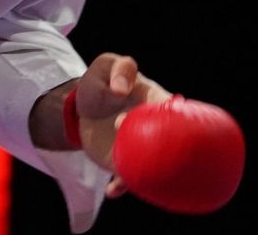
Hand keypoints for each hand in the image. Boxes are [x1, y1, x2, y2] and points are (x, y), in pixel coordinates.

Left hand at [73, 53, 173, 196]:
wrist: (80, 110)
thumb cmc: (100, 84)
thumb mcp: (106, 66)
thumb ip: (120, 68)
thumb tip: (121, 89)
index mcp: (157, 104)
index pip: (176, 114)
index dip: (176, 120)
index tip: (163, 124)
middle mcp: (153, 129)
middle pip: (168, 142)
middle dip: (155, 145)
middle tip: (121, 127)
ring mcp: (140, 148)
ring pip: (153, 166)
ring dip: (145, 172)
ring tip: (130, 176)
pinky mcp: (125, 162)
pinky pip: (129, 178)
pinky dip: (123, 185)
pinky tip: (113, 190)